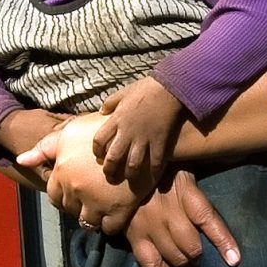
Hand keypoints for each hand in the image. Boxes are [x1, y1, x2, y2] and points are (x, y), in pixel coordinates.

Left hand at [15, 115, 143, 234]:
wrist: (140, 129)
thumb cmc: (102, 127)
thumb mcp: (69, 132)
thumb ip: (44, 148)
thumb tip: (21, 161)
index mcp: (63, 172)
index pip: (54, 195)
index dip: (64, 193)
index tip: (75, 188)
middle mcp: (76, 189)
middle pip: (70, 209)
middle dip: (77, 204)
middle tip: (90, 195)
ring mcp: (98, 201)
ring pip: (87, 222)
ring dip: (92, 216)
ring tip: (101, 205)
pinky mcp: (121, 209)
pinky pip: (109, 229)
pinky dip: (110, 224)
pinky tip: (114, 212)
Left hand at [92, 78, 187, 197]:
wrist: (169, 88)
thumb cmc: (145, 89)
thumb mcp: (123, 92)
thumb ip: (110, 103)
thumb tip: (102, 111)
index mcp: (117, 119)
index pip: (99, 140)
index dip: (96, 150)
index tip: (99, 154)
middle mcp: (128, 132)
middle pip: (113, 157)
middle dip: (109, 169)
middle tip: (110, 174)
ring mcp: (144, 138)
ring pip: (133, 164)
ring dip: (129, 174)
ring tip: (129, 178)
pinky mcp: (160, 141)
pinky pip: (156, 162)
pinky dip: (154, 172)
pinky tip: (152, 177)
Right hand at [124, 171, 237, 266]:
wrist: (123, 167)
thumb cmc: (162, 171)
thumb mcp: (184, 170)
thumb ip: (202, 186)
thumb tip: (231, 172)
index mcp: (183, 189)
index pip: (207, 218)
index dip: (223, 241)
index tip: (234, 259)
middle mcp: (166, 209)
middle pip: (191, 246)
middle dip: (200, 257)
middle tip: (200, 258)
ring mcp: (148, 225)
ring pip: (174, 257)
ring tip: (187, 266)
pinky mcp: (133, 236)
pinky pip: (151, 264)